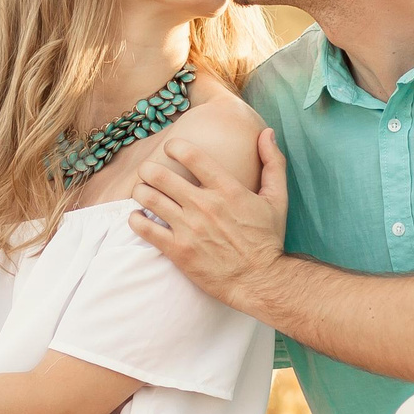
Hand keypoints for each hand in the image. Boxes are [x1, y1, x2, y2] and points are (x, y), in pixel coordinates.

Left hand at [129, 126, 287, 306]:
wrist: (260, 280)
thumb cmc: (267, 239)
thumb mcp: (277, 199)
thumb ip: (273, 163)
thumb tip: (266, 133)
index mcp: (227, 189)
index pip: (191, 156)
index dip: (174, 146)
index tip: (170, 148)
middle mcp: (204, 205)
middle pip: (160, 175)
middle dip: (148, 169)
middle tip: (149, 172)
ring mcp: (189, 228)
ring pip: (148, 198)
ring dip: (140, 191)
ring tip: (142, 192)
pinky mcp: (178, 250)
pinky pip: (144, 229)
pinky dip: (136, 219)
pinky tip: (139, 217)